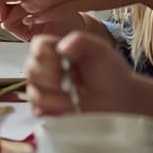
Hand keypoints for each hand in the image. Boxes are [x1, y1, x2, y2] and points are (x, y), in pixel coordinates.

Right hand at [25, 31, 142, 116]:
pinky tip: (68, 110)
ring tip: (74, 99)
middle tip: (73, 84)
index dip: (48, 57)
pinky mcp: (47, 111)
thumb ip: (79, 41)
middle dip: (53, 79)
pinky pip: (37, 111)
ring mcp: (45, 91)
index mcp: (55, 50)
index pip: (37, 46)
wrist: (121, 101)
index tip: (66, 64)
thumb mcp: (99, 50)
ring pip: (33, 92)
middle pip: (31, 70)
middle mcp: (46, 69)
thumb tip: (61, 48)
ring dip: (56, 98)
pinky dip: (52, 111)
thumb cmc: (111, 74)